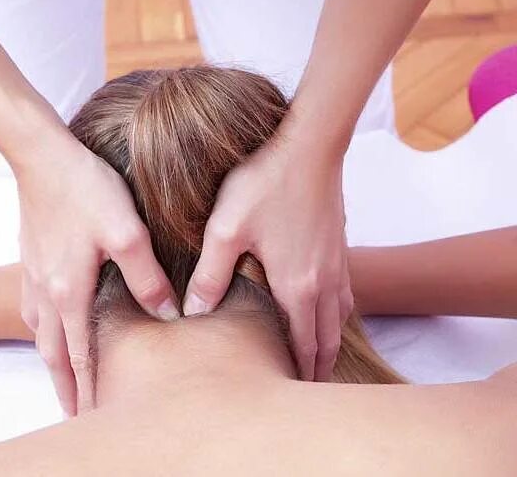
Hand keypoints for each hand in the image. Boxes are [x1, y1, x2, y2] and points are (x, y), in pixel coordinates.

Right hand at [16, 136, 176, 415]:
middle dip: (64, 386)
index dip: (86, 389)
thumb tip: (167, 313)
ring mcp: (34, 274)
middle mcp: (46, 291)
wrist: (42, 155)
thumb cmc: (86, 190)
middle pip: (53, 353)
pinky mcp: (30, 256)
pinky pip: (32, 307)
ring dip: (52, 359)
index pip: (78, 355)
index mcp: (69, 292)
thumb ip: (146, 277)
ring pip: (40, 332)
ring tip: (61, 376)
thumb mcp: (127, 232)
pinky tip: (46, 323)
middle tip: (73, 412)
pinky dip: (41, 328)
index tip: (89, 417)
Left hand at [184, 136, 352, 381]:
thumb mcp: (225, 229)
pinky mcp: (339, 244)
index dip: (296, 370)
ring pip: (339, 317)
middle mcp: (324, 281)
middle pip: (326, 338)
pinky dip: (336, 313)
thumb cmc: (264, 183)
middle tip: (306, 386)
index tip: (289, 392)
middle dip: (318, 364)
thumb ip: (210, 273)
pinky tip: (325, 308)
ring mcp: (337, 263)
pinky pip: (344, 293)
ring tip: (317, 357)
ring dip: (328, 340)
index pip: (302, 343)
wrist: (309, 144)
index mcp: (296, 285)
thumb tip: (192, 311)